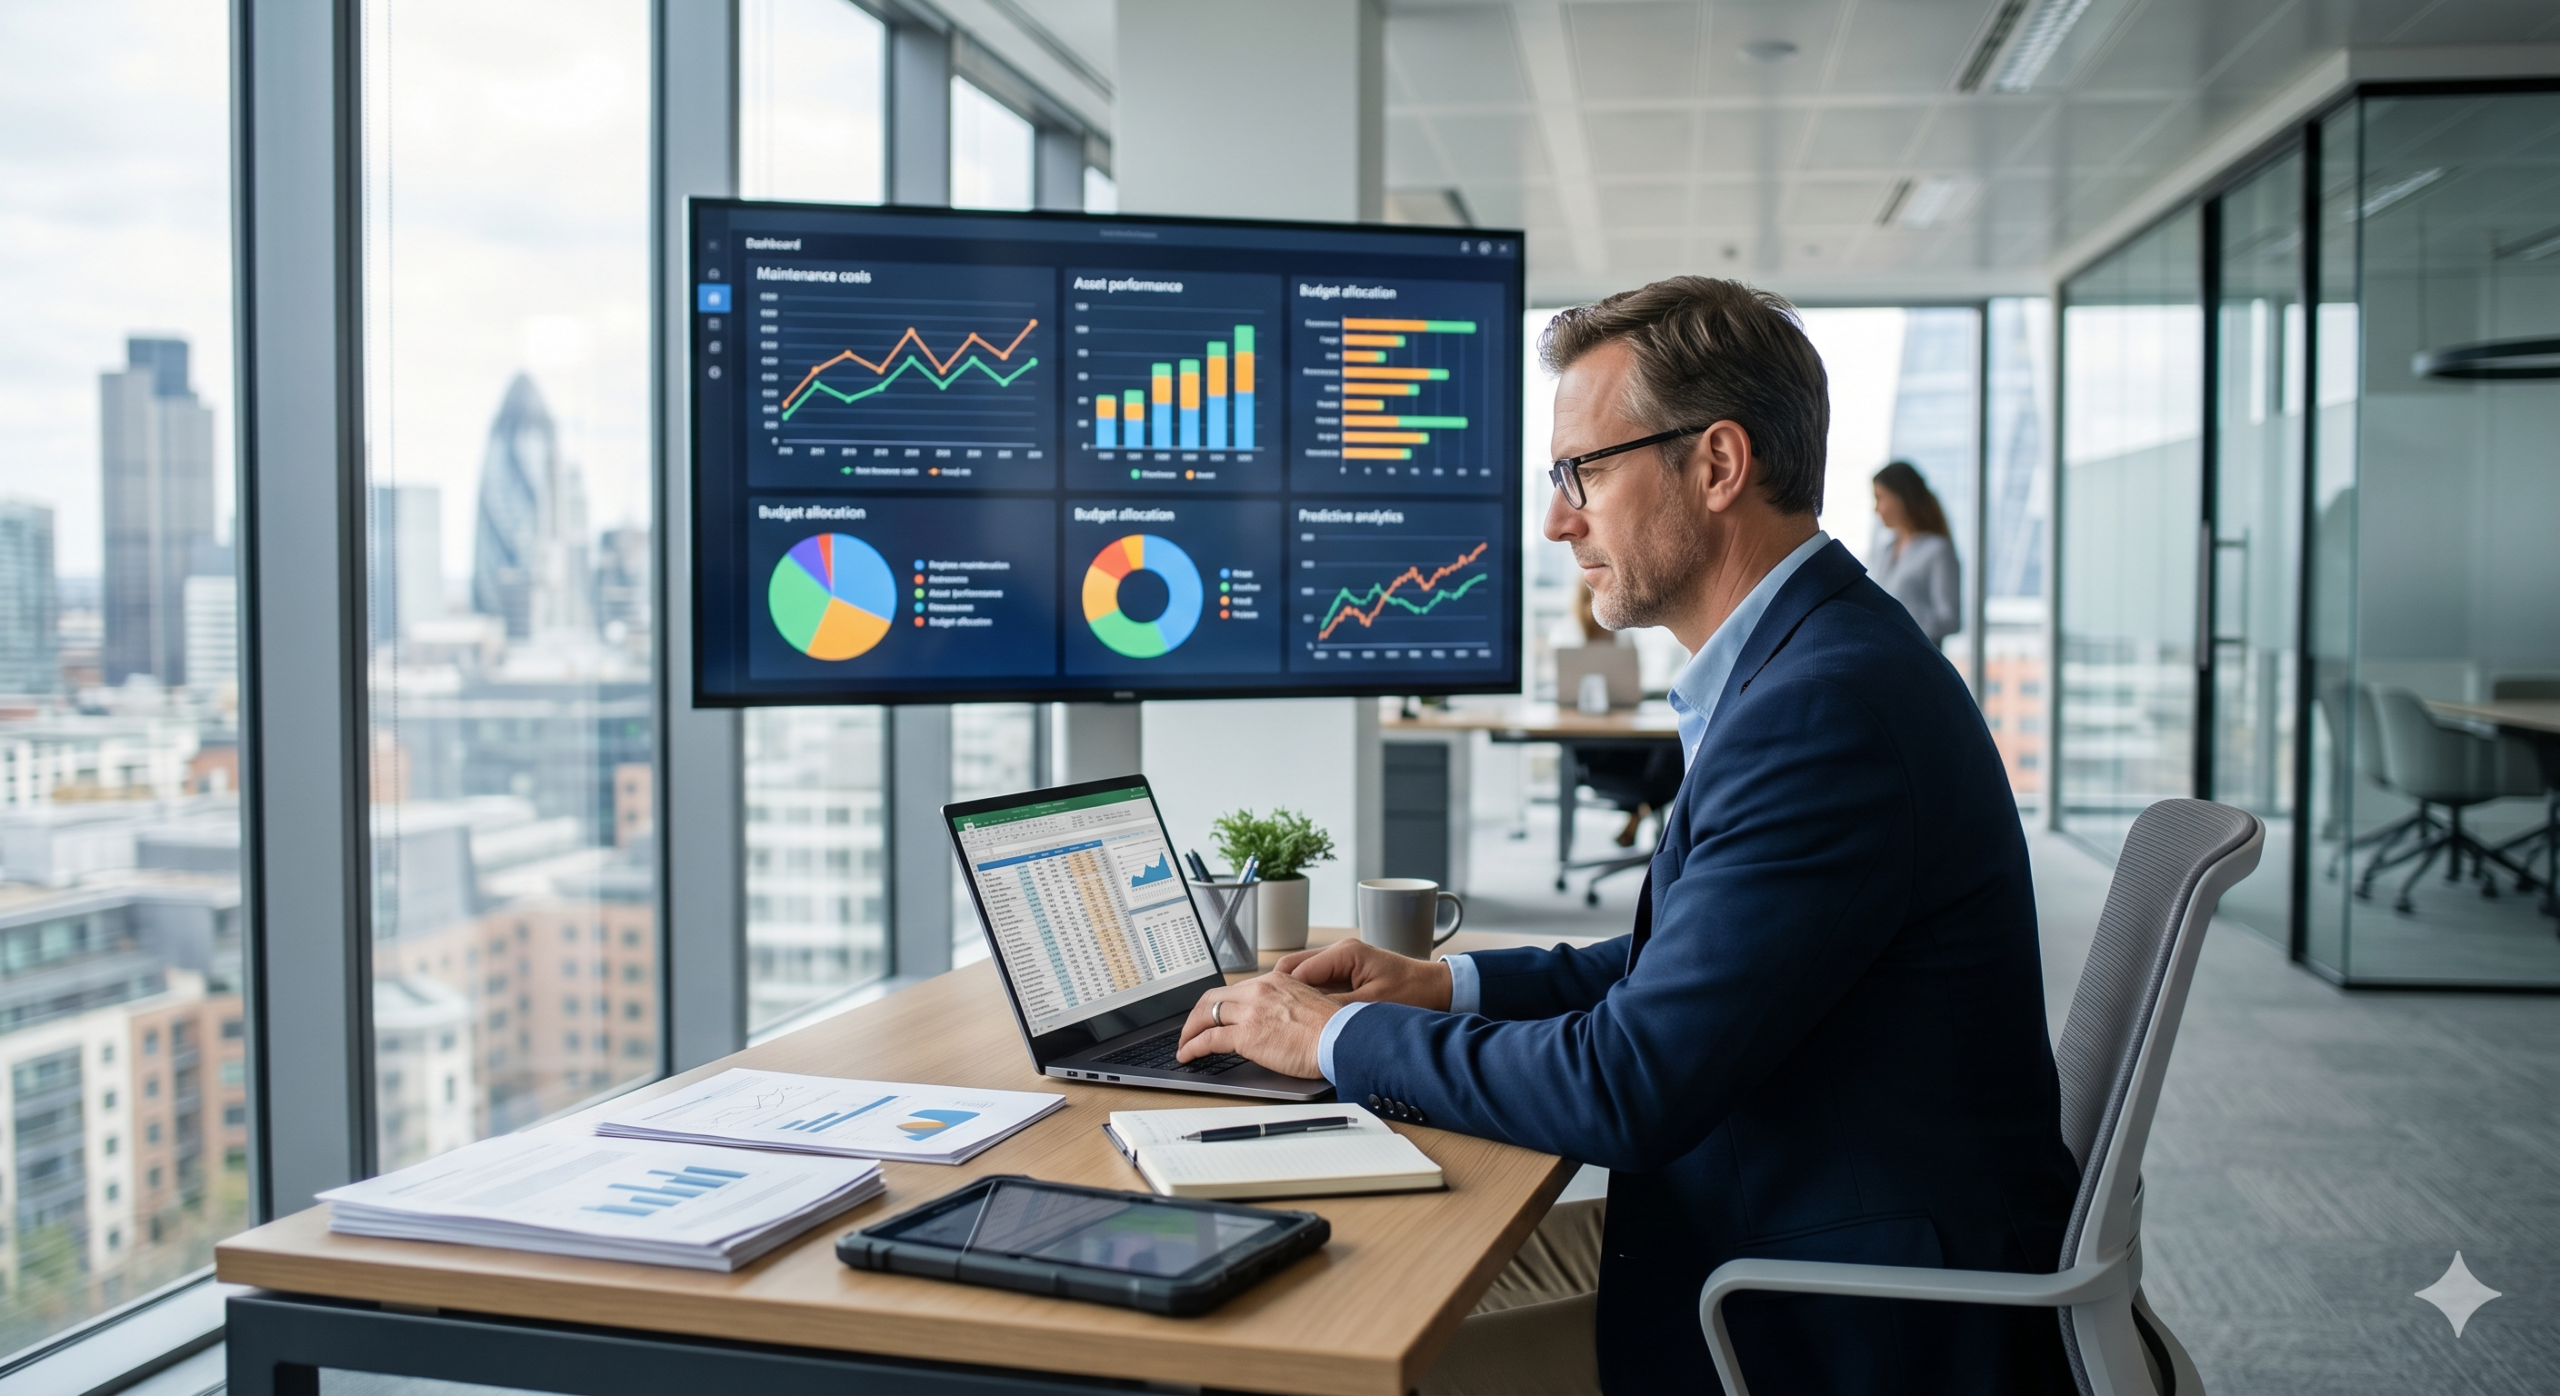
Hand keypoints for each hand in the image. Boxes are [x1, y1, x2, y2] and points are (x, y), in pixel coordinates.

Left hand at [1175, 972, 1338, 1079]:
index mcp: (1274, 982)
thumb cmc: (1333, 1029)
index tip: (1213, 1015)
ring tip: (1185, 1045)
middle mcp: (1258, 991)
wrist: (1341, 1038)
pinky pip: (1208, 1040)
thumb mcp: (1306, 1004)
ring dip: (1190, 1032)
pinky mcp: (1246, 1036)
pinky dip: (1192, 1047)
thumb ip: (1285, 1005)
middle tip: (1191, 1029)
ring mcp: (1250, 1012)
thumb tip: (1274, 1019)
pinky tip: (1188, 1055)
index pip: (1234, 990)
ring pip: (1205, 1016)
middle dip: (1197, 1015)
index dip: (1218, 1005)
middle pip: (1212, 999)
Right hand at [1276, 939, 1453, 1009]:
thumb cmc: (1413, 993)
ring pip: (1301, 976)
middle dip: (1279, 992)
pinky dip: (1306, 999)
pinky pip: (1316, 984)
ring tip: (1282, 1019)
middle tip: (1270, 1017)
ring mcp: (1342, 962)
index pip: (1296, 969)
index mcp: (1344, 953)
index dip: (1280, 993)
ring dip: (1293, 996)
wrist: (1440, 990)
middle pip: (1293, 968)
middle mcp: (1339, 953)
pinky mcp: (1347, 974)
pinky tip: (1303, 1017)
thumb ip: (1336, 1008)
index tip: (1270, 1013)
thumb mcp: (1372, 1005)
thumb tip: (1305, 1017)